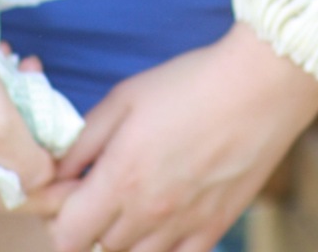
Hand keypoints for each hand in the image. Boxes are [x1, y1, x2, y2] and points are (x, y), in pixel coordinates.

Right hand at [0, 1, 58, 211]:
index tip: (81, 175)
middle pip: (5, 161)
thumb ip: (25, 160)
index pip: (12, 199)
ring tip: (29, 67)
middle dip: (36, 133)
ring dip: (19, 99)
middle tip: (56, 107)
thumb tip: (43, 177)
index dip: (50, 190)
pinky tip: (4, 55)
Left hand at [47, 23, 317, 251]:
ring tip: (137, 198)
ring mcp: (182, 226)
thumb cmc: (192, 81)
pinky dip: (162, 248)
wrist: (262, 83)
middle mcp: (148, 213)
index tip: (72, 189)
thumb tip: (55, 174)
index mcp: (120, 179)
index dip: (60, 215)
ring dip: (125, 236)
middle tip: (107, 185)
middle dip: (92, 221)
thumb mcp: (126, 97)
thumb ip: (82, 141)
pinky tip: (166, 219)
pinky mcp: (214, 229)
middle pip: (96, 248)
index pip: (65, 236)